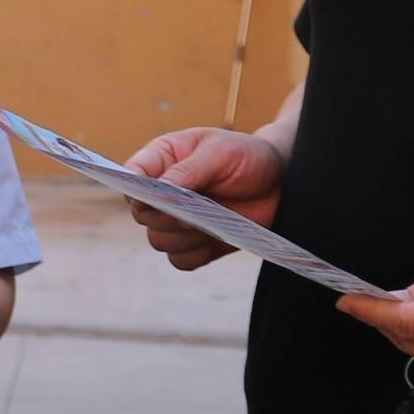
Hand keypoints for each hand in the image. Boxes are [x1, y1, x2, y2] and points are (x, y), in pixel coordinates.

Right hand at [123, 127, 286, 269]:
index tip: (150, 196)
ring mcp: (177, 220)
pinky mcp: (195, 243)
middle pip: (143, 216)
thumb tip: (160, 191)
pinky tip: (215, 238)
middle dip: (167, 217)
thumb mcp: (219, 153)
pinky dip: (195, 254)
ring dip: (184, 237)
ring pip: (158, 241)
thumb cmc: (248, 157)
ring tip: (213, 222)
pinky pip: (180, 260)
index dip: (134, 188)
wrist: (282, 181)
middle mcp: (163, 192)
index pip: (131, 176)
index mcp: (162, 159)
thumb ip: (188, 171)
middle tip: (196, 209)